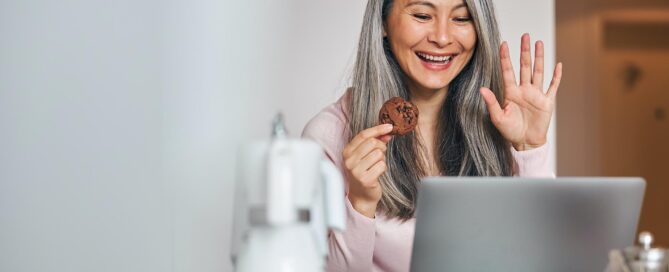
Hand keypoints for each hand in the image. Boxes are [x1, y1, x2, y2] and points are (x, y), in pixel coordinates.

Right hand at [342, 124, 392, 217]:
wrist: (361, 196)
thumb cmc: (364, 172)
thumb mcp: (364, 155)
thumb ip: (374, 142)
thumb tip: (388, 131)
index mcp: (347, 152)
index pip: (363, 135)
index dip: (378, 129)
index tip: (390, 126)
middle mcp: (349, 160)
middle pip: (373, 143)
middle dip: (381, 147)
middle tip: (379, 155)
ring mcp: (356, 171)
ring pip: (378, 154)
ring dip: (381, 159)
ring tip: (375, 166)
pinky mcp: (365, 179)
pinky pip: (382, 165)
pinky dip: (383, 168)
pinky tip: (376, 173)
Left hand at [480, 33, 562, 150]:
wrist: (525, 143)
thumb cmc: (510, 131)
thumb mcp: (498, 118)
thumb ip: (491, 102)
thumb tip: (482, 89)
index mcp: (511, 93)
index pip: (508, 71)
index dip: (505, 58)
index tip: (503, 44)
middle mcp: (523, 90)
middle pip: (524, 66)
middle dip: (524, 51)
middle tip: (525, 36)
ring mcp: (536, 94)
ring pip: (538, 72)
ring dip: (539, 58)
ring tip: (539, 43)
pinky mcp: (546, 101)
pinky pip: (552, 86)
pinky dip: (556, 76)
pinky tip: (558, 65)